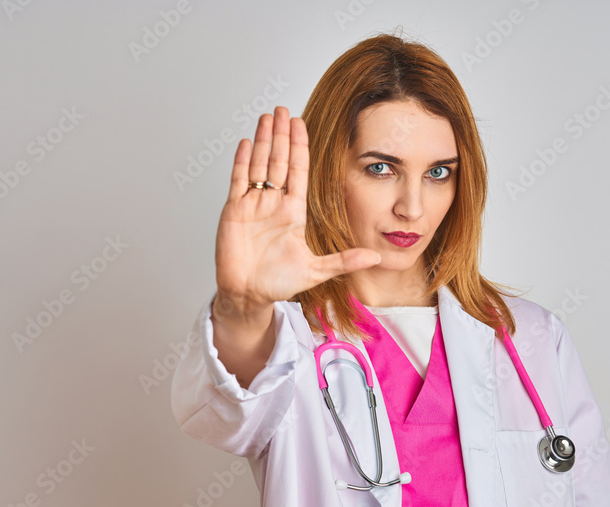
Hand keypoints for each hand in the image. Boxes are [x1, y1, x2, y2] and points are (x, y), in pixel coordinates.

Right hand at [214, 106, 380, 315]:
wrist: (249, 295)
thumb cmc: (278, 283)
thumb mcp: (316, 270)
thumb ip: (344, 261)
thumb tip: (376, 257)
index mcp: (293, 212)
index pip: (298, 171)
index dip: (299, 147)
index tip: (301, 124)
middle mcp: (273, 204)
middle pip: (278, 161)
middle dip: (281, 135)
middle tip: (284, 109)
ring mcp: (252, 205)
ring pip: (258, 165)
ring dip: (263, 141)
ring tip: (267, 118)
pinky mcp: (234, 211)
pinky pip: (238, 181)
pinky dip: (242, 162)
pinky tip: (247, 143)